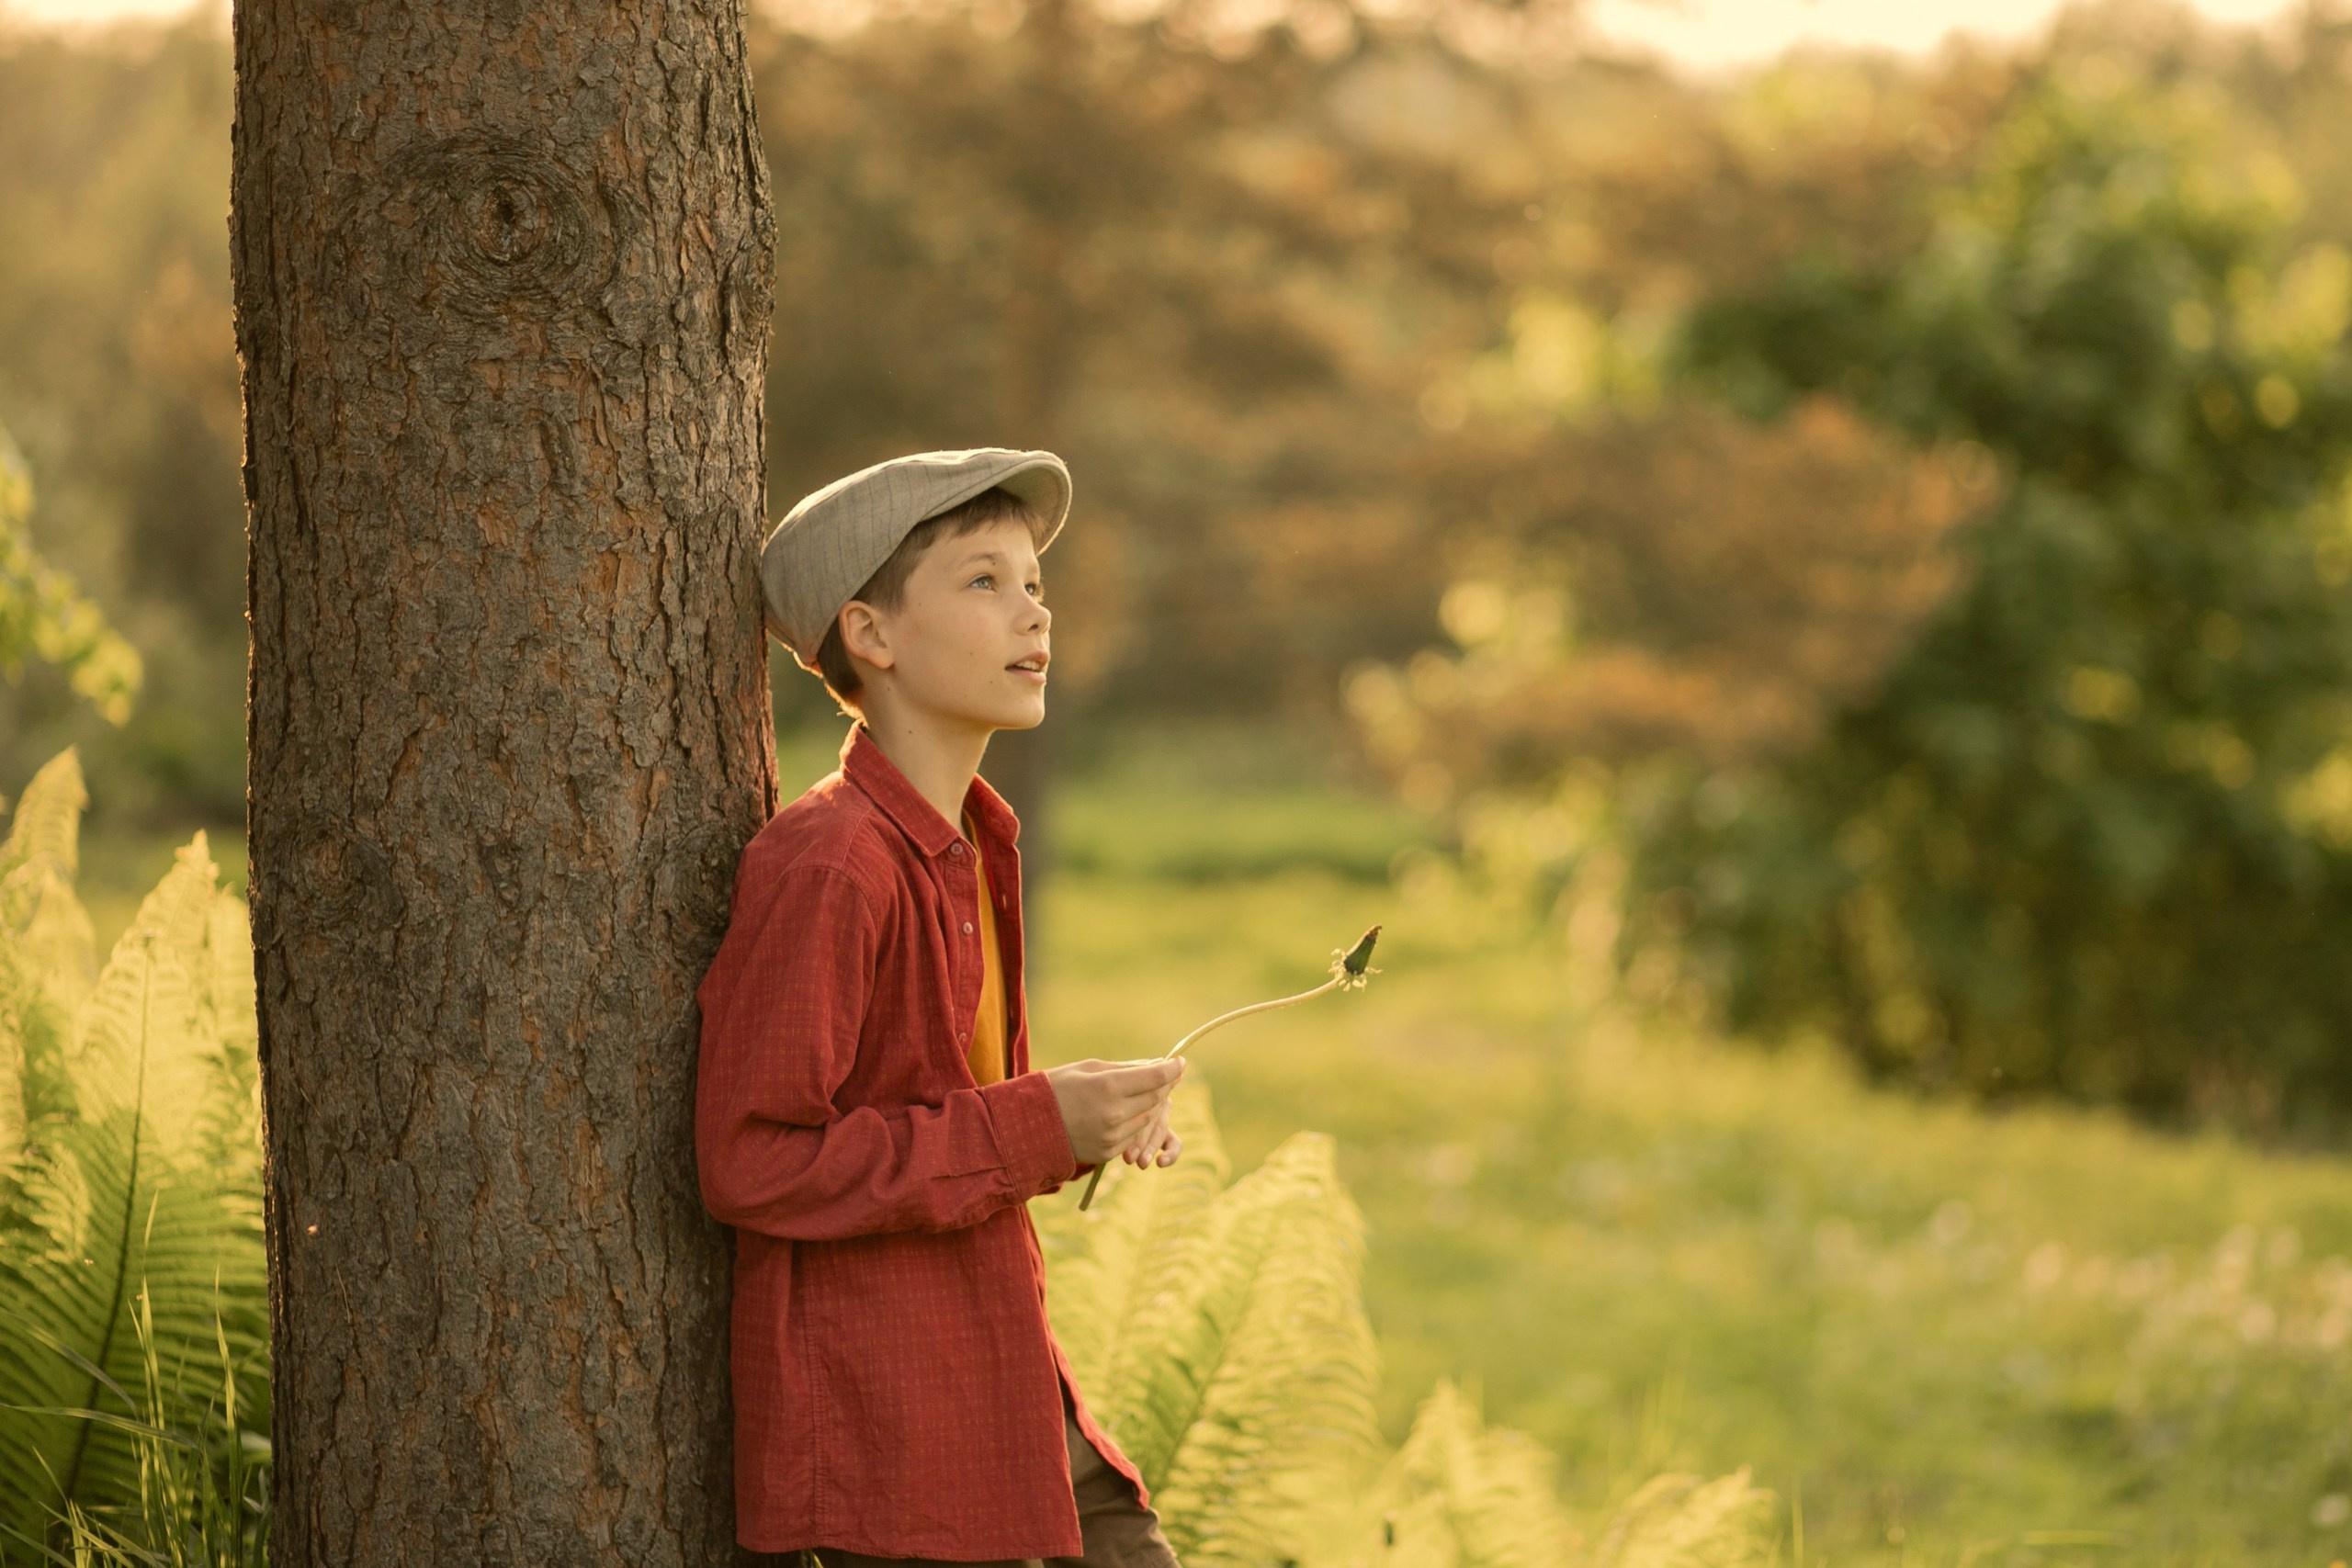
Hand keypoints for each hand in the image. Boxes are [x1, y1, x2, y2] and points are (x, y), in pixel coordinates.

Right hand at [1045, 1057, 1183, 1166]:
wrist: (1026, 1126)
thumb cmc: (1056, 1088)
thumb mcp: (1089, 1068)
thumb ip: (1125, 1068)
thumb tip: (1155, 1064)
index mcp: (1108, 1086)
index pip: (1154, 1077)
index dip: (1171, 1069)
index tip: (1180, 1062)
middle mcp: (1114, 1114)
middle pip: (1156, 1098)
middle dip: (1165, 1085)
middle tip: (1168, 1074)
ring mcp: (1112, 1136)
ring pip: (1147, 1118)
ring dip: (1151, 1104)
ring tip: (1144, 1091)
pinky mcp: (1108, 1153)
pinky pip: (1133, 1135)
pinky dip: (1135, 1122)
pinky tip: (1126, 1112)